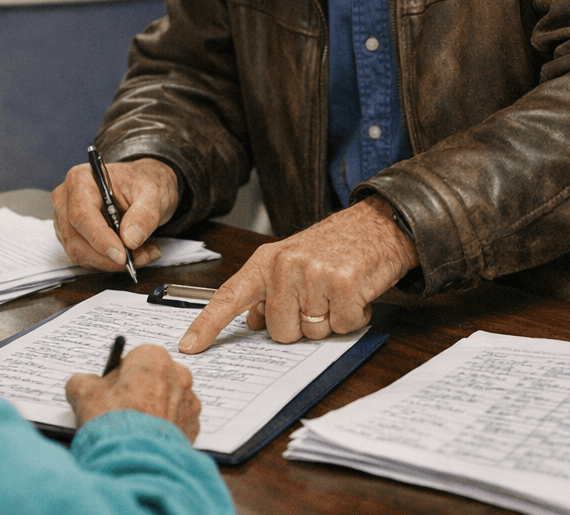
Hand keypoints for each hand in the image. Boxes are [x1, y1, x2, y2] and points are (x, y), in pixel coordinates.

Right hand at [51, 156, 177, 272]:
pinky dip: (108, 262)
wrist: (143, 188)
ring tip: (142, 255)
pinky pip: (85, 257)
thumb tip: (131, 239)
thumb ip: (145, 214)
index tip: (121, 255)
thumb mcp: (153, 193)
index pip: (82, 215)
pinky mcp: (73, 236)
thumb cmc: (143, 183)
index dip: (100, 238)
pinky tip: (131, 254)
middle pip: (77, 239)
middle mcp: (67, 199)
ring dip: (111, 262)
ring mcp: (67, 219)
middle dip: (109, 256)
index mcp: (81, 180)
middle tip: (141, 258)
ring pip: (80, 253)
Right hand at [65, 342, 200, 441]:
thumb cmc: (113, 420)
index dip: (122, 376)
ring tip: (135, 429)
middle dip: (142, 390)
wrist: (134, 457)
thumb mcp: (82, 393)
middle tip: (122, 410)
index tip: (113, 390)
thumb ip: (83, 380)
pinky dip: (165, 429)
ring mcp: (189, 401)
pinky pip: (178, 422)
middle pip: (156, 378)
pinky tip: (149, 439)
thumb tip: (82, 382)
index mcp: (154, 357)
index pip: (136, 358)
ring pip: (169, 400)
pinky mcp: (194, 426)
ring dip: (155, 410)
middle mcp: (178, 374)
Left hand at [178, 196, 417, 353]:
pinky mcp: (344, 284)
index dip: (208, 325)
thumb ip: (269, 290)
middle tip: (319, 297)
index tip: (190, 346)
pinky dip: (353, 317)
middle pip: (280, 331)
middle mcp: (285, 265)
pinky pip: (341, 326)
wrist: (379, 223)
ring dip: (329, 320)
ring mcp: (314, 274)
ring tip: (338, 291)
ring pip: (311, 333)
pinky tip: (356, 293)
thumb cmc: (335, 246)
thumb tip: (255, 321)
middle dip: (302, 324)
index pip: (230, 296)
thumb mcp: (293, 260)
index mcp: (267, 260)